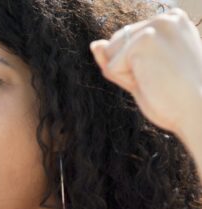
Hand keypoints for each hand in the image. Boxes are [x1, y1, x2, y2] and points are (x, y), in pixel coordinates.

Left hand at [90, 9, 201, 138]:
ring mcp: (155, 27)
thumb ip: (117, 57)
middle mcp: (165, 18)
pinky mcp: (144, 40)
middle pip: (114, 45)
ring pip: (110, 54)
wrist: (197, 112)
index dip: (134, 66)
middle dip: (127, 69)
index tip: (165, 74)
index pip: (125, 42)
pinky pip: (111, 66)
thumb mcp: (142, 73)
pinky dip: (125, 81)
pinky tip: (153, 81)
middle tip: (160, 80)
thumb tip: (94, 44)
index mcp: (171, 22)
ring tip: (157, 80)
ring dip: (125, 75)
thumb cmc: (174, 98)